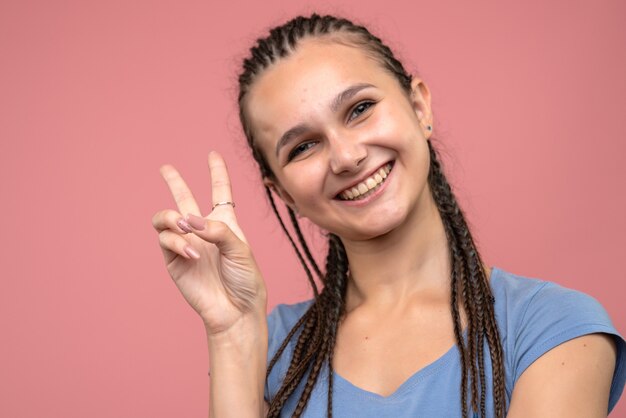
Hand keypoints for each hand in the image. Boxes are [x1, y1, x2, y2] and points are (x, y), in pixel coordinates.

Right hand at [152, 151, 265, 335]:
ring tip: (185, 226)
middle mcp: (203, 230)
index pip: (220, 191)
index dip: (217, 172)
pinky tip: (192, 253)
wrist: (235, 310)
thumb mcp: (241, 249)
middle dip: (174, 181)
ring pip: (166, 217)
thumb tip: (190, 219)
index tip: (213, 154)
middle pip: (185, 198)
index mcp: (225, 223)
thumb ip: (218, 230)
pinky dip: (176, 242)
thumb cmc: (245, 280)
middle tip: (165, 168)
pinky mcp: (174, 260)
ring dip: (172, 217)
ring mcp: (186, 244)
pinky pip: (165, 240)